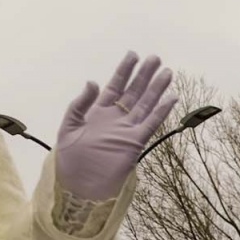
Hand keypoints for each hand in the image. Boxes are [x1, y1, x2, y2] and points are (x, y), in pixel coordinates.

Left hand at [55, 52, 176, 200]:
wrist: (79, 184)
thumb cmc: (70, 158)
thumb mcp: (68, 127)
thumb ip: (80, 104)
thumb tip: (93, 81)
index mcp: (98, 112)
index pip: (115, 86)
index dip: (124, 71)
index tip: (133, 55)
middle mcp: (116, 118)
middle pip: (133, 92)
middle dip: (144, 75)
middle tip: (155, 58)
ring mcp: (127, 129)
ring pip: (145, 104)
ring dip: (156, 89)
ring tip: (167, 72)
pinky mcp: (135, 142)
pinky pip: (151, 123)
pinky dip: (161, 111)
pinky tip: (170, 98)